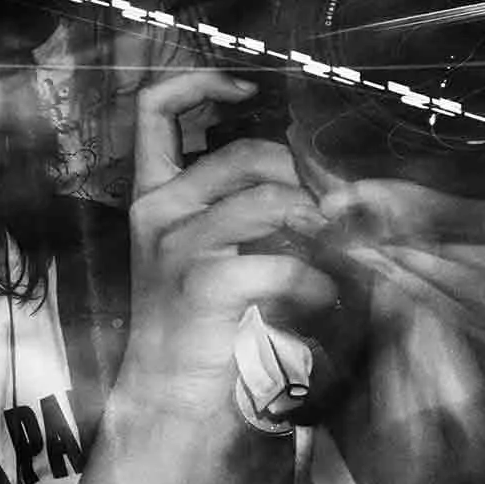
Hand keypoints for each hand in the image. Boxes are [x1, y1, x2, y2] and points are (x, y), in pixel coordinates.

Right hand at [116, 73, 337, 424]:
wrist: (170, 400)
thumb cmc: (199, 326)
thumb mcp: (206, 253)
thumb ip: (240, 210)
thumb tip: (317, 182)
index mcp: (153, 195)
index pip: (152, 108)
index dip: (200, 83)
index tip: (245, 90)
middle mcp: (156, 210)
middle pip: (243, 153)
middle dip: (300, 177)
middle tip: (327, 213)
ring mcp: (174, 245)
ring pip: (268, 199)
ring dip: (317, 228)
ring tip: (331, 256)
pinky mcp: (201, 284)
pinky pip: (283, 263)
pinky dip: (317, 283)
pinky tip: (320, 302)